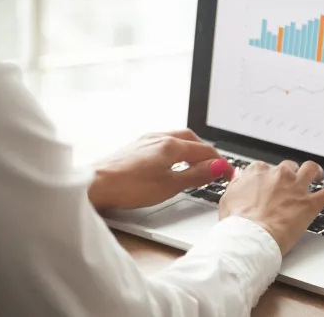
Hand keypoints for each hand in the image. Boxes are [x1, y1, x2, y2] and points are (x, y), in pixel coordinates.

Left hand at [89, 130, 231, 209]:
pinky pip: (163, 141)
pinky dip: (175, 149)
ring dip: (190, 148)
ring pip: (176, 138)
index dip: (219, 162)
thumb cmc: (129, 187)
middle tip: (215, 166)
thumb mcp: (170, 185)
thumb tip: (218, 167)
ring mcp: (145, 139)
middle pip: (191, 139)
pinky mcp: (135, 145)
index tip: (228, 173)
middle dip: (206, 151)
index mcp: (171, 145)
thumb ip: (196, 175)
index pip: (204, 150)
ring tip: (196, 163)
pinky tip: (171, 161)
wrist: (96, 185)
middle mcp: (159, 137)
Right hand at [220, 160, 323, 255]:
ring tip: (319, 176)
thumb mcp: (228, 198)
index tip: (268, 183)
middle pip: (288, 167)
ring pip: (311, 170)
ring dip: (316, 172)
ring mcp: (295, 188)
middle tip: (291, 185)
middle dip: (290, 174)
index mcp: (257, 173)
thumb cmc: (237, 222)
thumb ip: (237, 183)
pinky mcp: (310, 203)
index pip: (264, 168)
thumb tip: (239, 175)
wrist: (250, 237)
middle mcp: (277, 175)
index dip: (267, 176)